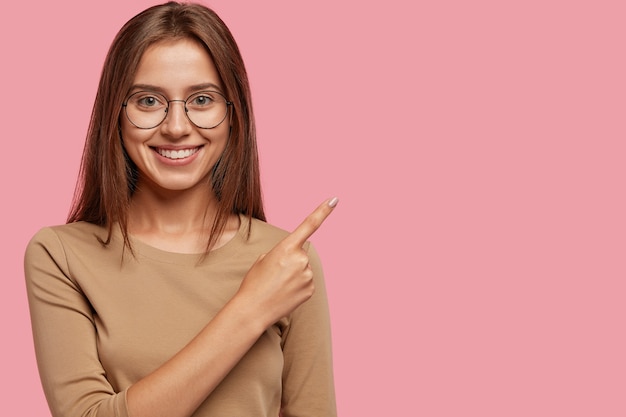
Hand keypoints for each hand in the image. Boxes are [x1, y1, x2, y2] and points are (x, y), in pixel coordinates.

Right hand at [236, 197, 338, 326]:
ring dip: (293, 275)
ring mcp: (307, 275)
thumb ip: (282, 253)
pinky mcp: (310, 289)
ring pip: (303, 269)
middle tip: (274, 274)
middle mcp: (300, 259)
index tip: (334, 200)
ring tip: (278, 285)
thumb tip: (294, 258)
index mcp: (286, 247)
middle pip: (300, 254)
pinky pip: (305, 282)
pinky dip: (297, 286)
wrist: (252, 310)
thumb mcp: (263, 259)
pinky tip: (285, 293)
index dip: (323, 211)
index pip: (309, 225)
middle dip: (290, 261)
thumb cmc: (254, 282)